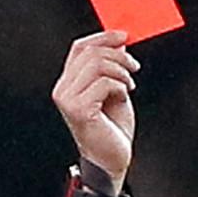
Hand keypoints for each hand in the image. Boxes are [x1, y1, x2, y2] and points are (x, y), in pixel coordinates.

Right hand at [53, 31, 136, 184]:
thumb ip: (113, 68)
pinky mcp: (79, 109)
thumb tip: (119, 43)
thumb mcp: (115, 91)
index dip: (102, 37)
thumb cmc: (112, 130)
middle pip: (90, 53)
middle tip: (134, 66)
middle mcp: (63, 89)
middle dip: (118, 55)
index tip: (124, 35)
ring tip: (130, 85)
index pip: (80, 48)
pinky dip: (121, 87)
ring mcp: (68, 99)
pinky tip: (124, 97)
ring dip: (121, 71)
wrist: (111, 161)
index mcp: (69, 83)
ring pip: (98, 65)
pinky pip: (105, 83)